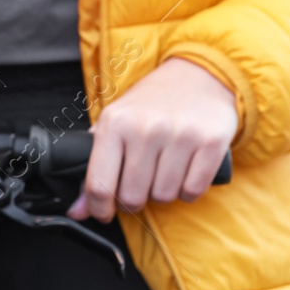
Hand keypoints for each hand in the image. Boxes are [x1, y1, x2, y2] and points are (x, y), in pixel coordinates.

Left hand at [67, 57, 237, 222]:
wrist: (197, 75)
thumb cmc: (150, 105)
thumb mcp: (115, 126)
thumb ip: (95, 169)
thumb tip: (78, 212)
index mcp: (114, 123)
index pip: (99, 184)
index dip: (99, 209)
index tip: (103, 214)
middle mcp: (146, 128)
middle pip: (133, 196)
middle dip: (134, 201)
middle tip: (139, 186)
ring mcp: (180, 134)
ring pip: (164, 196)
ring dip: (162, 194)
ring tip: (162, 173)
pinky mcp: (211, 141)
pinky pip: (193, 190)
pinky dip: (187, 191)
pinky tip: (183, 174)